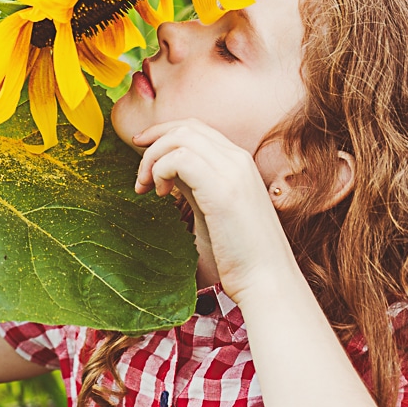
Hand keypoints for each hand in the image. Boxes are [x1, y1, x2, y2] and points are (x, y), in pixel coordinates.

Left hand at [133, 119, 296, 302]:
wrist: (267, 280)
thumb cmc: (240, 254)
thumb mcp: (212, 208)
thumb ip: (194, 185)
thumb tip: (168, 170)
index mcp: (239, 163)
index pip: (196, 128)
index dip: (163, 133)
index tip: (141, 149)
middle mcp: (238, 160)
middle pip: (186, 126)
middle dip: (153, 142)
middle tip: (140, 175)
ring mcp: (233, 172)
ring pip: (180, 137)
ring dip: (153, 158)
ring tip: (147, 188)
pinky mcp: (223, 189)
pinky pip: (180, 159)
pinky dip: (161, 170)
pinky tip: (161, 195)